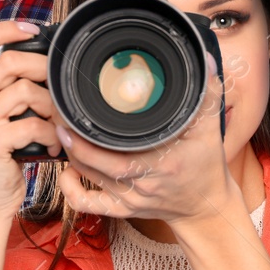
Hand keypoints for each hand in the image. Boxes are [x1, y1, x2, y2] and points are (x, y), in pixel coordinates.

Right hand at [0, 21, 63, 218]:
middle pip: (9, 61)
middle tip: (60, 86)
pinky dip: (51, 134)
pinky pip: (33, 124)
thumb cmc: (0, 156)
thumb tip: (46, 61)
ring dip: (51, 106)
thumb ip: (7, 90)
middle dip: (43, 69)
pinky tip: (54, 145)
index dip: (3, 29)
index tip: (32, 29)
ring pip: (25, 90)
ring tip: (57, 123)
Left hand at [54, 58, 238, 231]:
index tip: (73, 110)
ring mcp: (129, 198)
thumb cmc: (206, 166)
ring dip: (70, 154)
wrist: (206, 207)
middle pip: (92, 162)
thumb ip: (206, 93)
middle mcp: (141, 182)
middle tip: (59, 113)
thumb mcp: (210, 128)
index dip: (87, 133)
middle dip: (70, 138)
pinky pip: (88, 205)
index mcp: (160, 162)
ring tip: (62, 129)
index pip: (113, 150)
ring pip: (87, 177)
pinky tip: (67, 170)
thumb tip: (204, 60)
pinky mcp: (123, 209)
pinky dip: (70, 189)